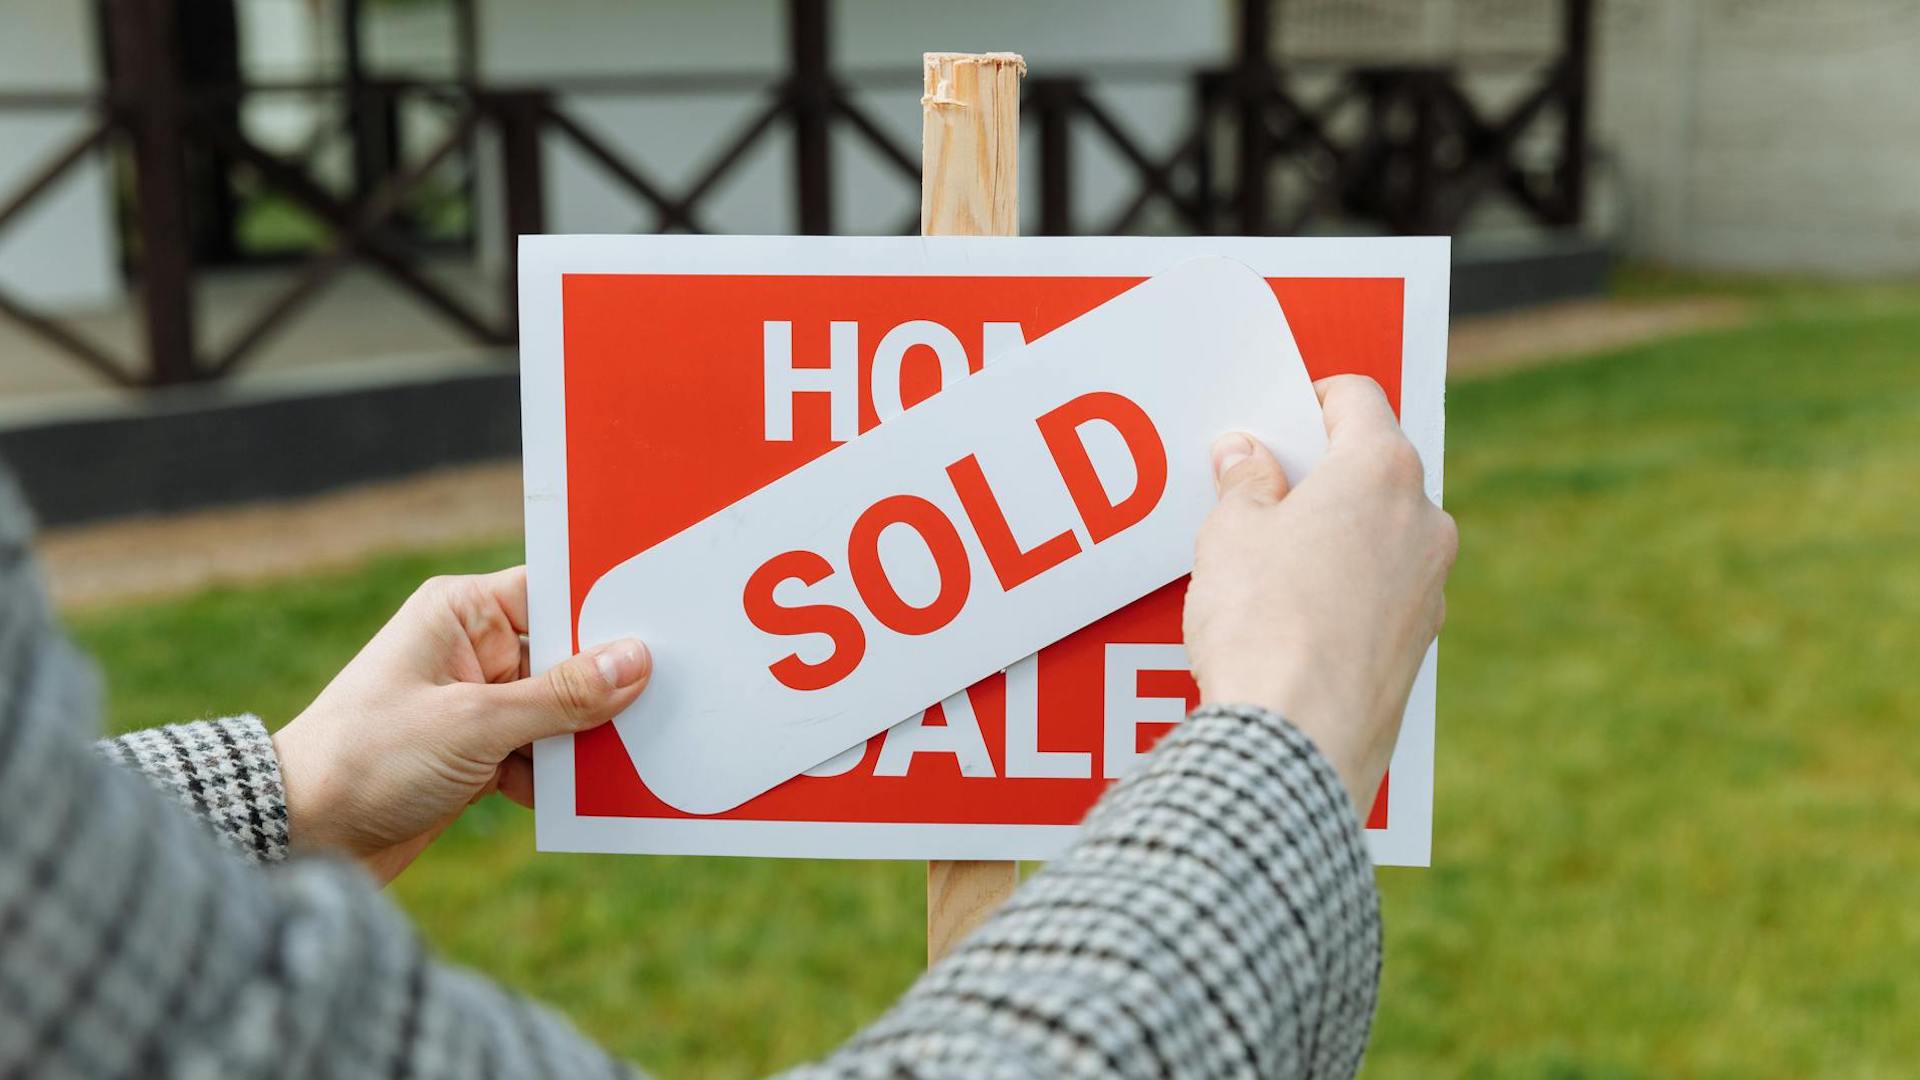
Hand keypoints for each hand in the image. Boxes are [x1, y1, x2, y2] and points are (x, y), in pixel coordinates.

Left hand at [272, 567, 650, 882]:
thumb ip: (560, 696)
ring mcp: (474, 704)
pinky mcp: (475, 755)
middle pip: (566, 656)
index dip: (608, 611)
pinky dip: (561, 775)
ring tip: (636, 755)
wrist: (299, 838)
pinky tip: (588, 797)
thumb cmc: (367, 760)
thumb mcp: (475, 724)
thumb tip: (635, 661)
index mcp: (461, 614)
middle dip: (607, 685)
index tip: (668, 627)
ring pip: (559, 710)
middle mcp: (470, 650)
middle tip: (670, 699)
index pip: (554, 593)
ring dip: (587, 738)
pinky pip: (541, 753)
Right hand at [1183, 375, 1456, 810]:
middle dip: (1320, 474)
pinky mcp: (1420, 644)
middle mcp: (1424, 520)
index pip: (1358, 399)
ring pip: (1383, 534)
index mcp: (1382, 470)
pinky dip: (1346, 589)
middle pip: (1374, 468)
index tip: (1275, 421)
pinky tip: (1293, 618)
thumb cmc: (1263, 622)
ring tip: (1267, 565)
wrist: (1297, 736)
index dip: (1309, 401)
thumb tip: (1247, 456)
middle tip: (1259, 493)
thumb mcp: (1231, 534)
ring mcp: (1430, 586)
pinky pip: (1383, 592)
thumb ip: (1244, 483)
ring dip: (1335, 534)